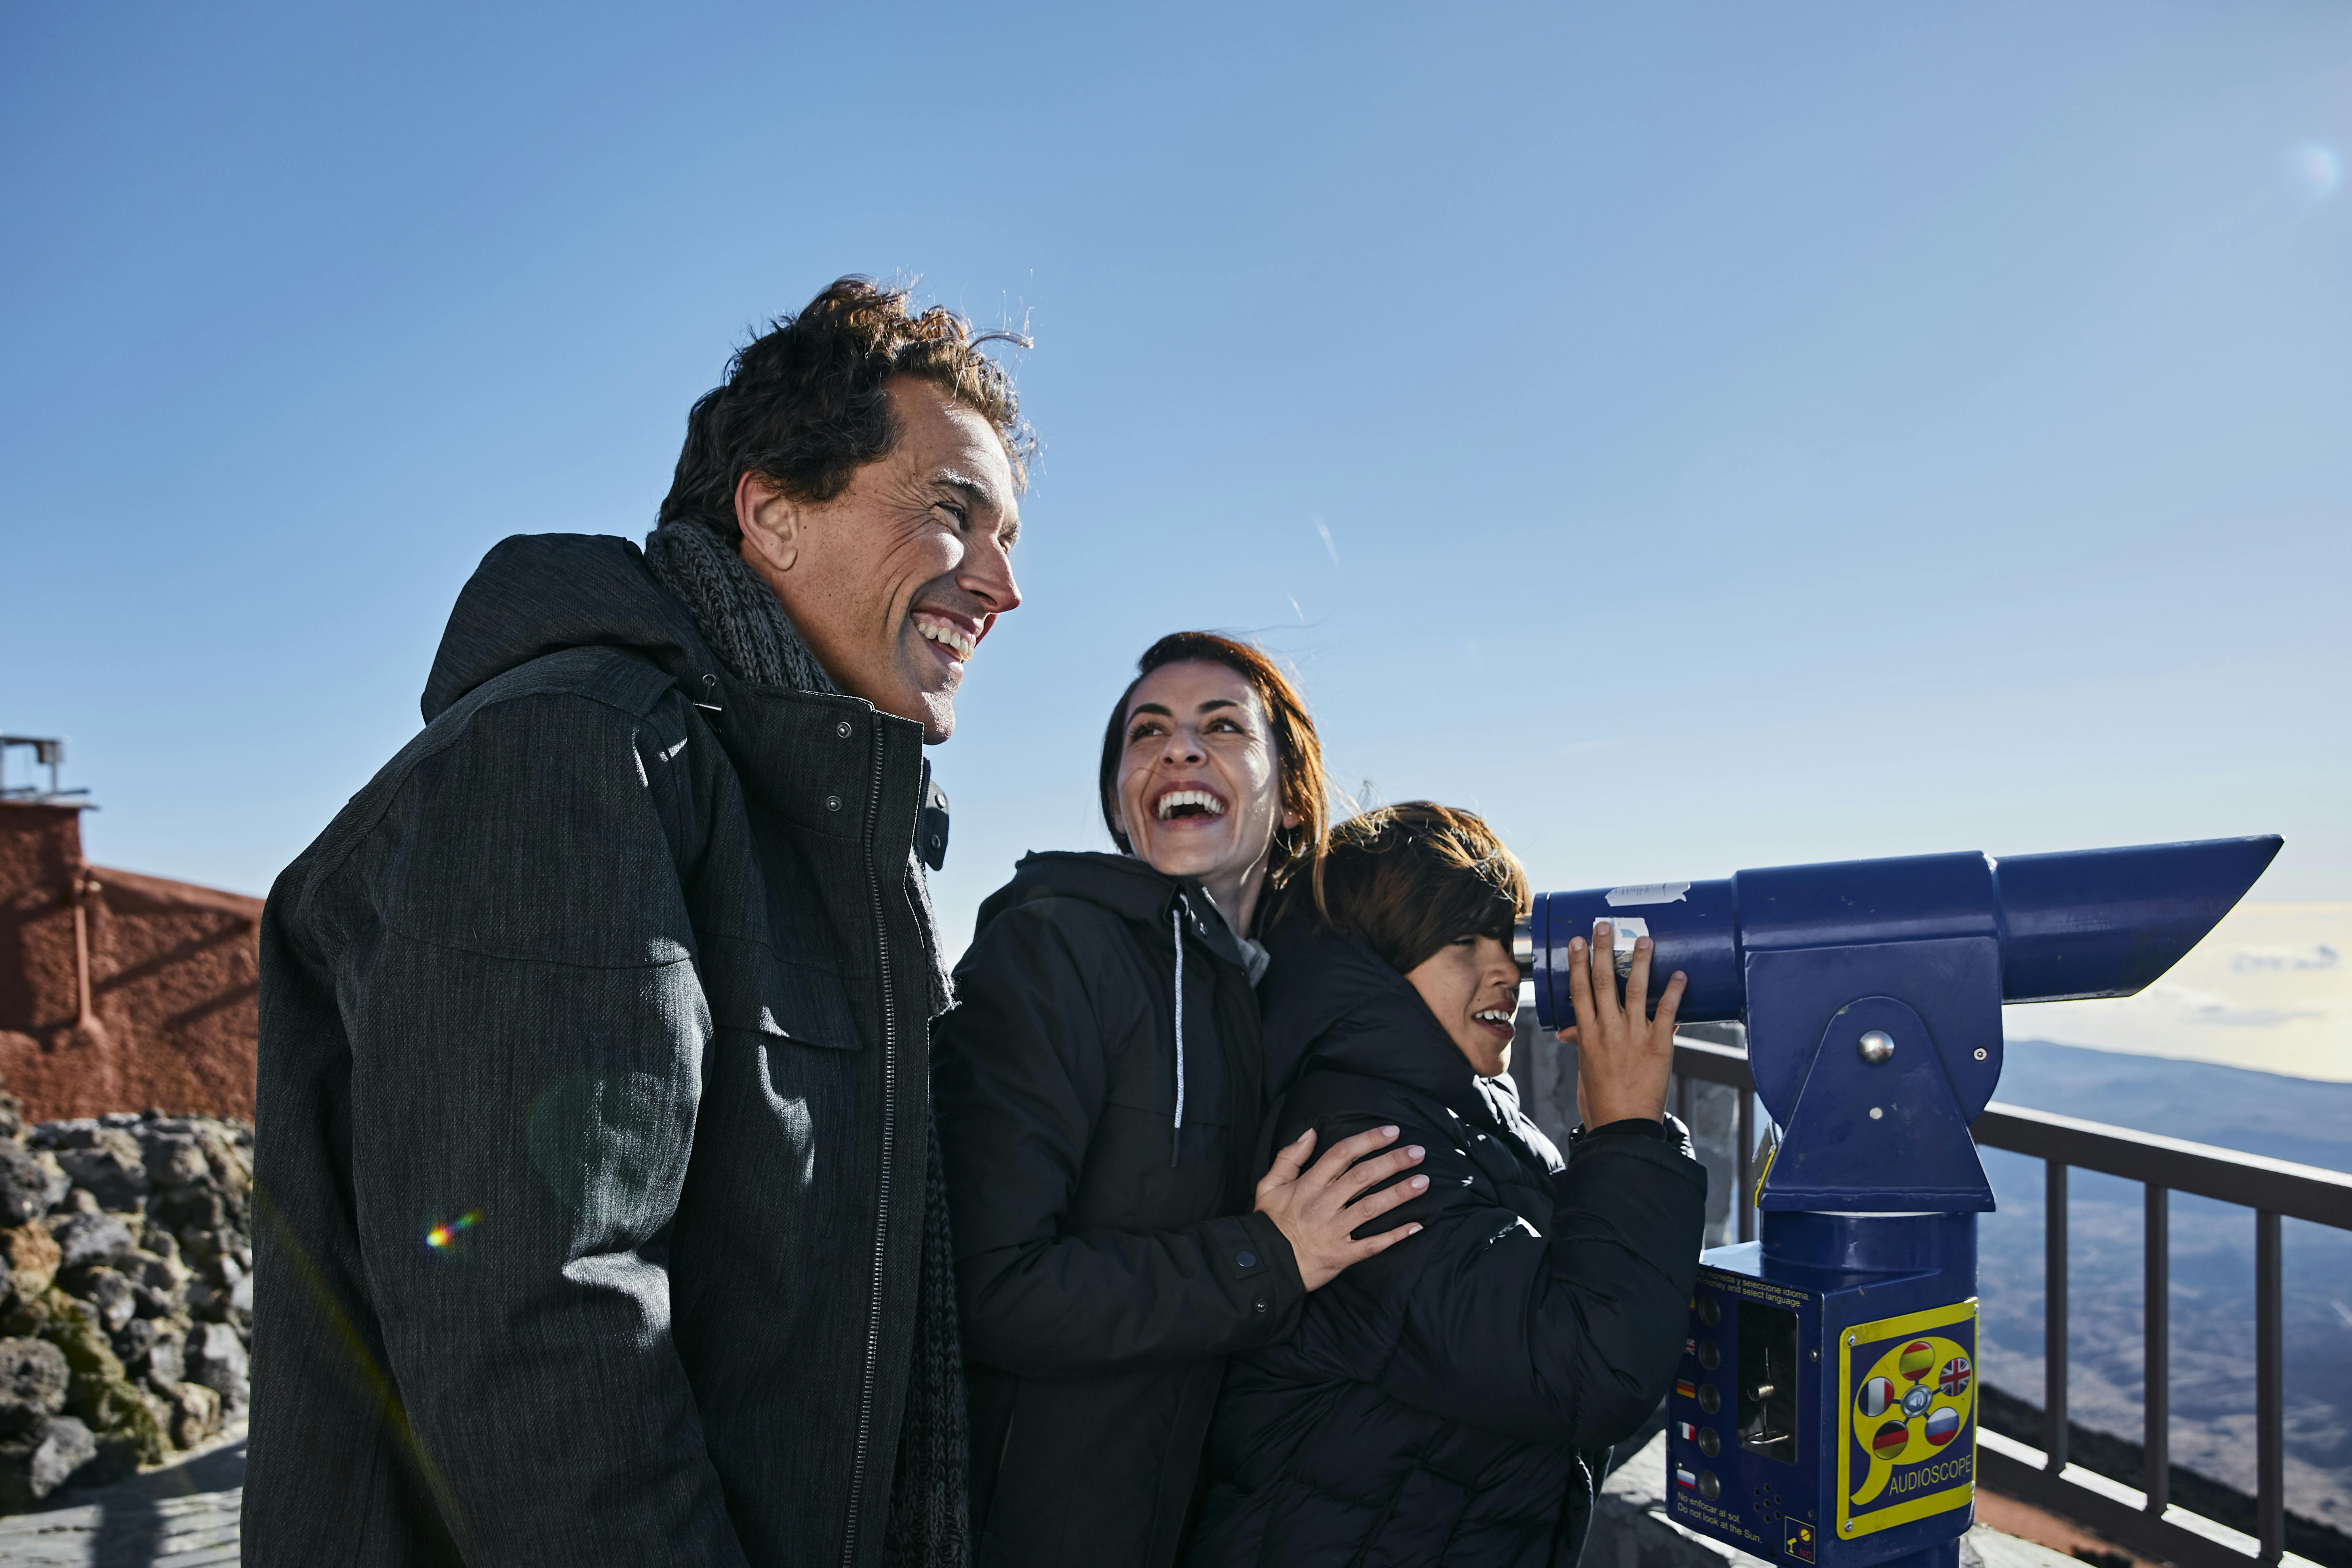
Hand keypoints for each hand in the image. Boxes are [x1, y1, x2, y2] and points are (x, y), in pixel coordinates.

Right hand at [1254, 1125, 1426, 1290]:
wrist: (1265, 1265)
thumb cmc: (1269, 1223)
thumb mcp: (1269, 1185)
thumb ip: (1288, 1157)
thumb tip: (1309, 1132)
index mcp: (1308, 1185)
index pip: (1342, 1154)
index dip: (1368, 1140)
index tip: (1392, 1131)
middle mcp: (1324, 1204)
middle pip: (1363, 1177)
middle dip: (1393, 1162)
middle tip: (1418, 1151)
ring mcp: (1334, 1230)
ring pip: (1371, 1207)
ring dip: (1399, 1193)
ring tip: (1423, 1182)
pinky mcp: (1342, 1255)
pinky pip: (1372, 1245)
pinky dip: (1394, 1236)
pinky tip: (1416, 1226)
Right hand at [1565, 920, 1685, 1128]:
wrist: (1624, 1127)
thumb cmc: (1601, 1101)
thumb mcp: (1585, 1069)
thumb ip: (1582, 1045)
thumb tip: (1569, 1032)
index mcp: (1587, 1035)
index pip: (1579, 990)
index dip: (1577, 963)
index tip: (1577, 941)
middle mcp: (1608, 1030)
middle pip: (1602, 982)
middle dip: (1603, 951)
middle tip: (1604, 926)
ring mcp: (1634, 1036)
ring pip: (1635, 990)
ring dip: (1639, 962)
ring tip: (1643, 940)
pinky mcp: (1658, 1046)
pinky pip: (1667, 1013)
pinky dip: (1674, 992)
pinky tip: (1680, 974)